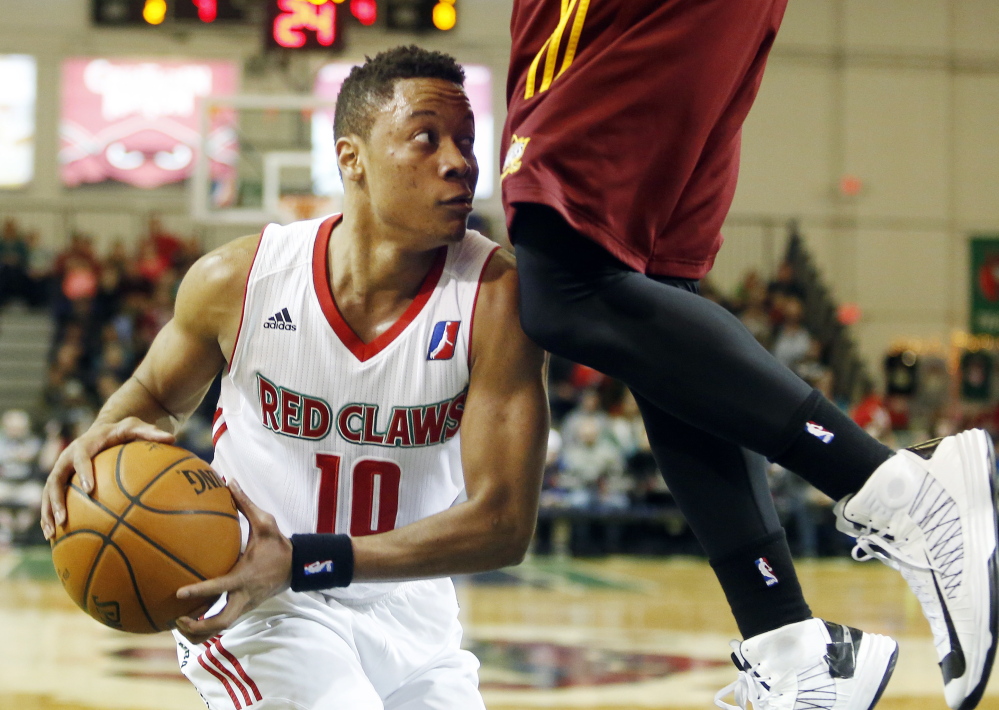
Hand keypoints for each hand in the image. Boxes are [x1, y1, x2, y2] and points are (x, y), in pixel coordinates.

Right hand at [41, 417, 174, 538]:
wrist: (102, 429)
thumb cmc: (121, 431)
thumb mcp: (135, 426)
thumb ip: (151, 432)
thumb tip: (173, 439)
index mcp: (84, 444)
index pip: (81, 457)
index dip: (83, 471)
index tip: (89, 488)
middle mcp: (67, 457)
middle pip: (55, 479)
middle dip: (57, 500)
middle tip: (63, 519)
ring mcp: (61, 470)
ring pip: (49, 492)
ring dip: (48, 513)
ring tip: (52, 534)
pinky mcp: (60, 480)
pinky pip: (52, 499)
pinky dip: (50, 516)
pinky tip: (55, 537)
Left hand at [174, 481, 291, 644]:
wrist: (299, 566)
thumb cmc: (279, 544)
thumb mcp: (266, 523)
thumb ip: (244, 503)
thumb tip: (228, 480)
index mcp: (245, 577)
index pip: (220, 588)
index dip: (199, 592)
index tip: (178, 593)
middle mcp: (244, 596)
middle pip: (220, 623)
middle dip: (196, 628)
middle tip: (176, 620)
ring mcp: (246, 606)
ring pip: (221, 629)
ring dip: (200, 632)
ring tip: (179, 624)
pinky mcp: (246, 608)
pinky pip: (224, 622)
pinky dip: (207, 625)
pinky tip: (191, 617)